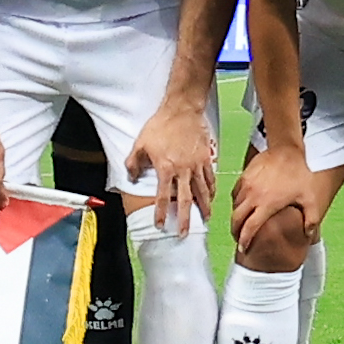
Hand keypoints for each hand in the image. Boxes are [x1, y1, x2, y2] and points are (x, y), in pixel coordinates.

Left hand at [127, 100, 217, 234]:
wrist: (182, 109)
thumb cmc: (161, 125)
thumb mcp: (140, 143)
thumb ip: (134, 162)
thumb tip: (131, 177)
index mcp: (166, 169)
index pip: (163, 197)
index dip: (161, 213)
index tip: (161, 225)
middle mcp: (183, 170)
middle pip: (186, 200)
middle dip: (186, 219)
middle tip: (186, 234)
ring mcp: (197, 164)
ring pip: (202, 191)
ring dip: (204, 207)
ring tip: (206, 219)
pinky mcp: (206, 157)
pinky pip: (210, 177)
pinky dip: (212, 189)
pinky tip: (212, 196)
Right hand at [229, 142, 321, 249]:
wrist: (287, 149)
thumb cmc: (299, 173)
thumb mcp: (309, 198)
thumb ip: (311, 219)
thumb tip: (309, 235)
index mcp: (266, 204)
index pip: (249, 228)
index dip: (244, 241)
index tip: (243, 248)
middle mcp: (253, 196)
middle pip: (236, 220)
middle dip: (235, 232)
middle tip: (239, 238)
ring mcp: (246, 185)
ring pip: (234, 206)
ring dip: (236, 217)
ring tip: (241, 224)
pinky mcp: (244, 176)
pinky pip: (235, 194)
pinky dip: (236, 202)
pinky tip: (242, 206)